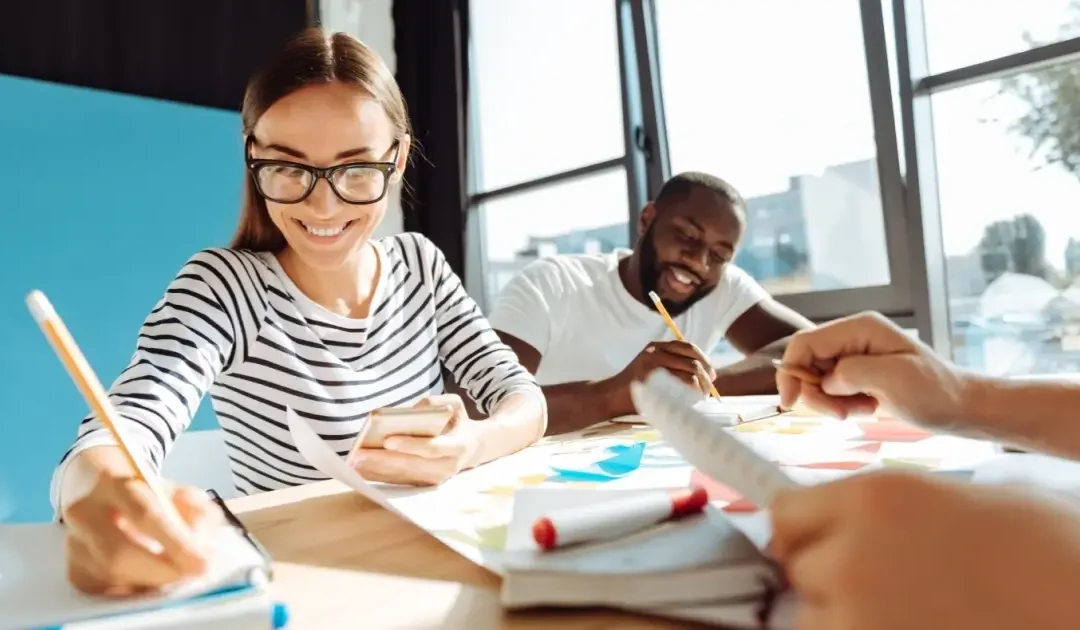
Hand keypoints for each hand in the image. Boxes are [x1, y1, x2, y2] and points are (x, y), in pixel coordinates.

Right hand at [63, 472, 222, 595]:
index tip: (202, 563)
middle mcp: (86, 512)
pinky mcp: (75, 568)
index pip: (144, 514)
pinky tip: (151, 577)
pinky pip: (106, 590)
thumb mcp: (182, 494)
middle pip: (118, 553)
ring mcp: (74, 542)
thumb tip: (202, 548)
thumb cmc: (151, 495)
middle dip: (161, 571)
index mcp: (114, 482)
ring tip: (175, 572)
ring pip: (111, 575)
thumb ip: (200, 515)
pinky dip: (136, 588)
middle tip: (190, 575)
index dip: (175, 543)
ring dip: (151, 581)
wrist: (105, 492)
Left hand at [350, 394, 480, 485]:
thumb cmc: (458, 421)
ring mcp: (435, 479)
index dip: (410, 445)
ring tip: (354, 462)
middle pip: (411, 466)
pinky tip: (361, 469)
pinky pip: (399, 482)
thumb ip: (436, 403)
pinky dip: (379, 476)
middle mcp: (447, 467)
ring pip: (402, 477)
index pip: (432, 448)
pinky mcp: (424, 484)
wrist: (472, 447)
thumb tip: (411, 411)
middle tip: (358, 455)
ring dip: (376, 471)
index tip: (387, 440)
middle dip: (382, 461)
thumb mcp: (455, 404)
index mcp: (458, 446)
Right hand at [616, 340, 716, 396]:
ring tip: (703, 395)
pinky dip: (692, 390)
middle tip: (710, 387)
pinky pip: (683, 382)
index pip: (688, 347)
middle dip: (706, 374)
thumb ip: (672, 366)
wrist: (613, 396)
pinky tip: (693, 398)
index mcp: (657, 346)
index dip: (704, 359)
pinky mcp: (653, 376)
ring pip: (691, 370)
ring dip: (702, 384)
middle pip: (693, 359)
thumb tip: (704, 373)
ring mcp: (653, 362)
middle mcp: (656, 350)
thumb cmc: (636, 388)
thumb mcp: (653, 369)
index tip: (711, 373)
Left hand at [770, 470, 1079, 629]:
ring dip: (842, 617)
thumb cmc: (1046, 552)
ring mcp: (858, 613)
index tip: (815, 545)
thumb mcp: (958, 499)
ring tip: (905, 612)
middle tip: (880, 584)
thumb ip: (887, 510)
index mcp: (873, 497)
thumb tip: (844, 524)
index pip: (786, 514)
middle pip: (799, 568)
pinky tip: (913, 627)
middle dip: (827, 578)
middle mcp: (850, 552)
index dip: (804, 532)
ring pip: (813, 618)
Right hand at [776, 311, 968, 425]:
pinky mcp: (859, 372)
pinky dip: (842, 404)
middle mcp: (853, 337)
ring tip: (862, 410)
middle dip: (816, 392)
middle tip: (840, 414)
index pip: (805, 343)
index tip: (790, 402)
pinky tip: (867, 408)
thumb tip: (825, 381)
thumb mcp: (893, 379)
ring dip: (831, 401)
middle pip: (808, 362)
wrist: (961, 407)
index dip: (791, 370)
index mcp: (859, 329)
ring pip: (818, 378)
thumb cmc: (934, 392)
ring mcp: (856, 354)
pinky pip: (833, 388)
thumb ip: (850, 373)